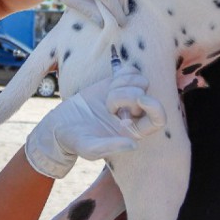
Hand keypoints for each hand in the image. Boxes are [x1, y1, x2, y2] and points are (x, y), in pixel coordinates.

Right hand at [24, 66, 164, 178]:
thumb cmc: (77, 141)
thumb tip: (133, 144)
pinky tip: (110, 84)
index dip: (155, 107)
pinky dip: (123, 73)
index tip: (141, 99)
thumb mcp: (90, 149)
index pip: (158, 119)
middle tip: (108, 106)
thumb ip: (110, 147)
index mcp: (133, 132)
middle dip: (128, 95)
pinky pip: (131, 71)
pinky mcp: (116, 83)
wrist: (61, 126)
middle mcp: (134, 114)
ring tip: (107, 97)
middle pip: (146, 94)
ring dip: (122, 84)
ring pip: (140, 80)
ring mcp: (126, 96)